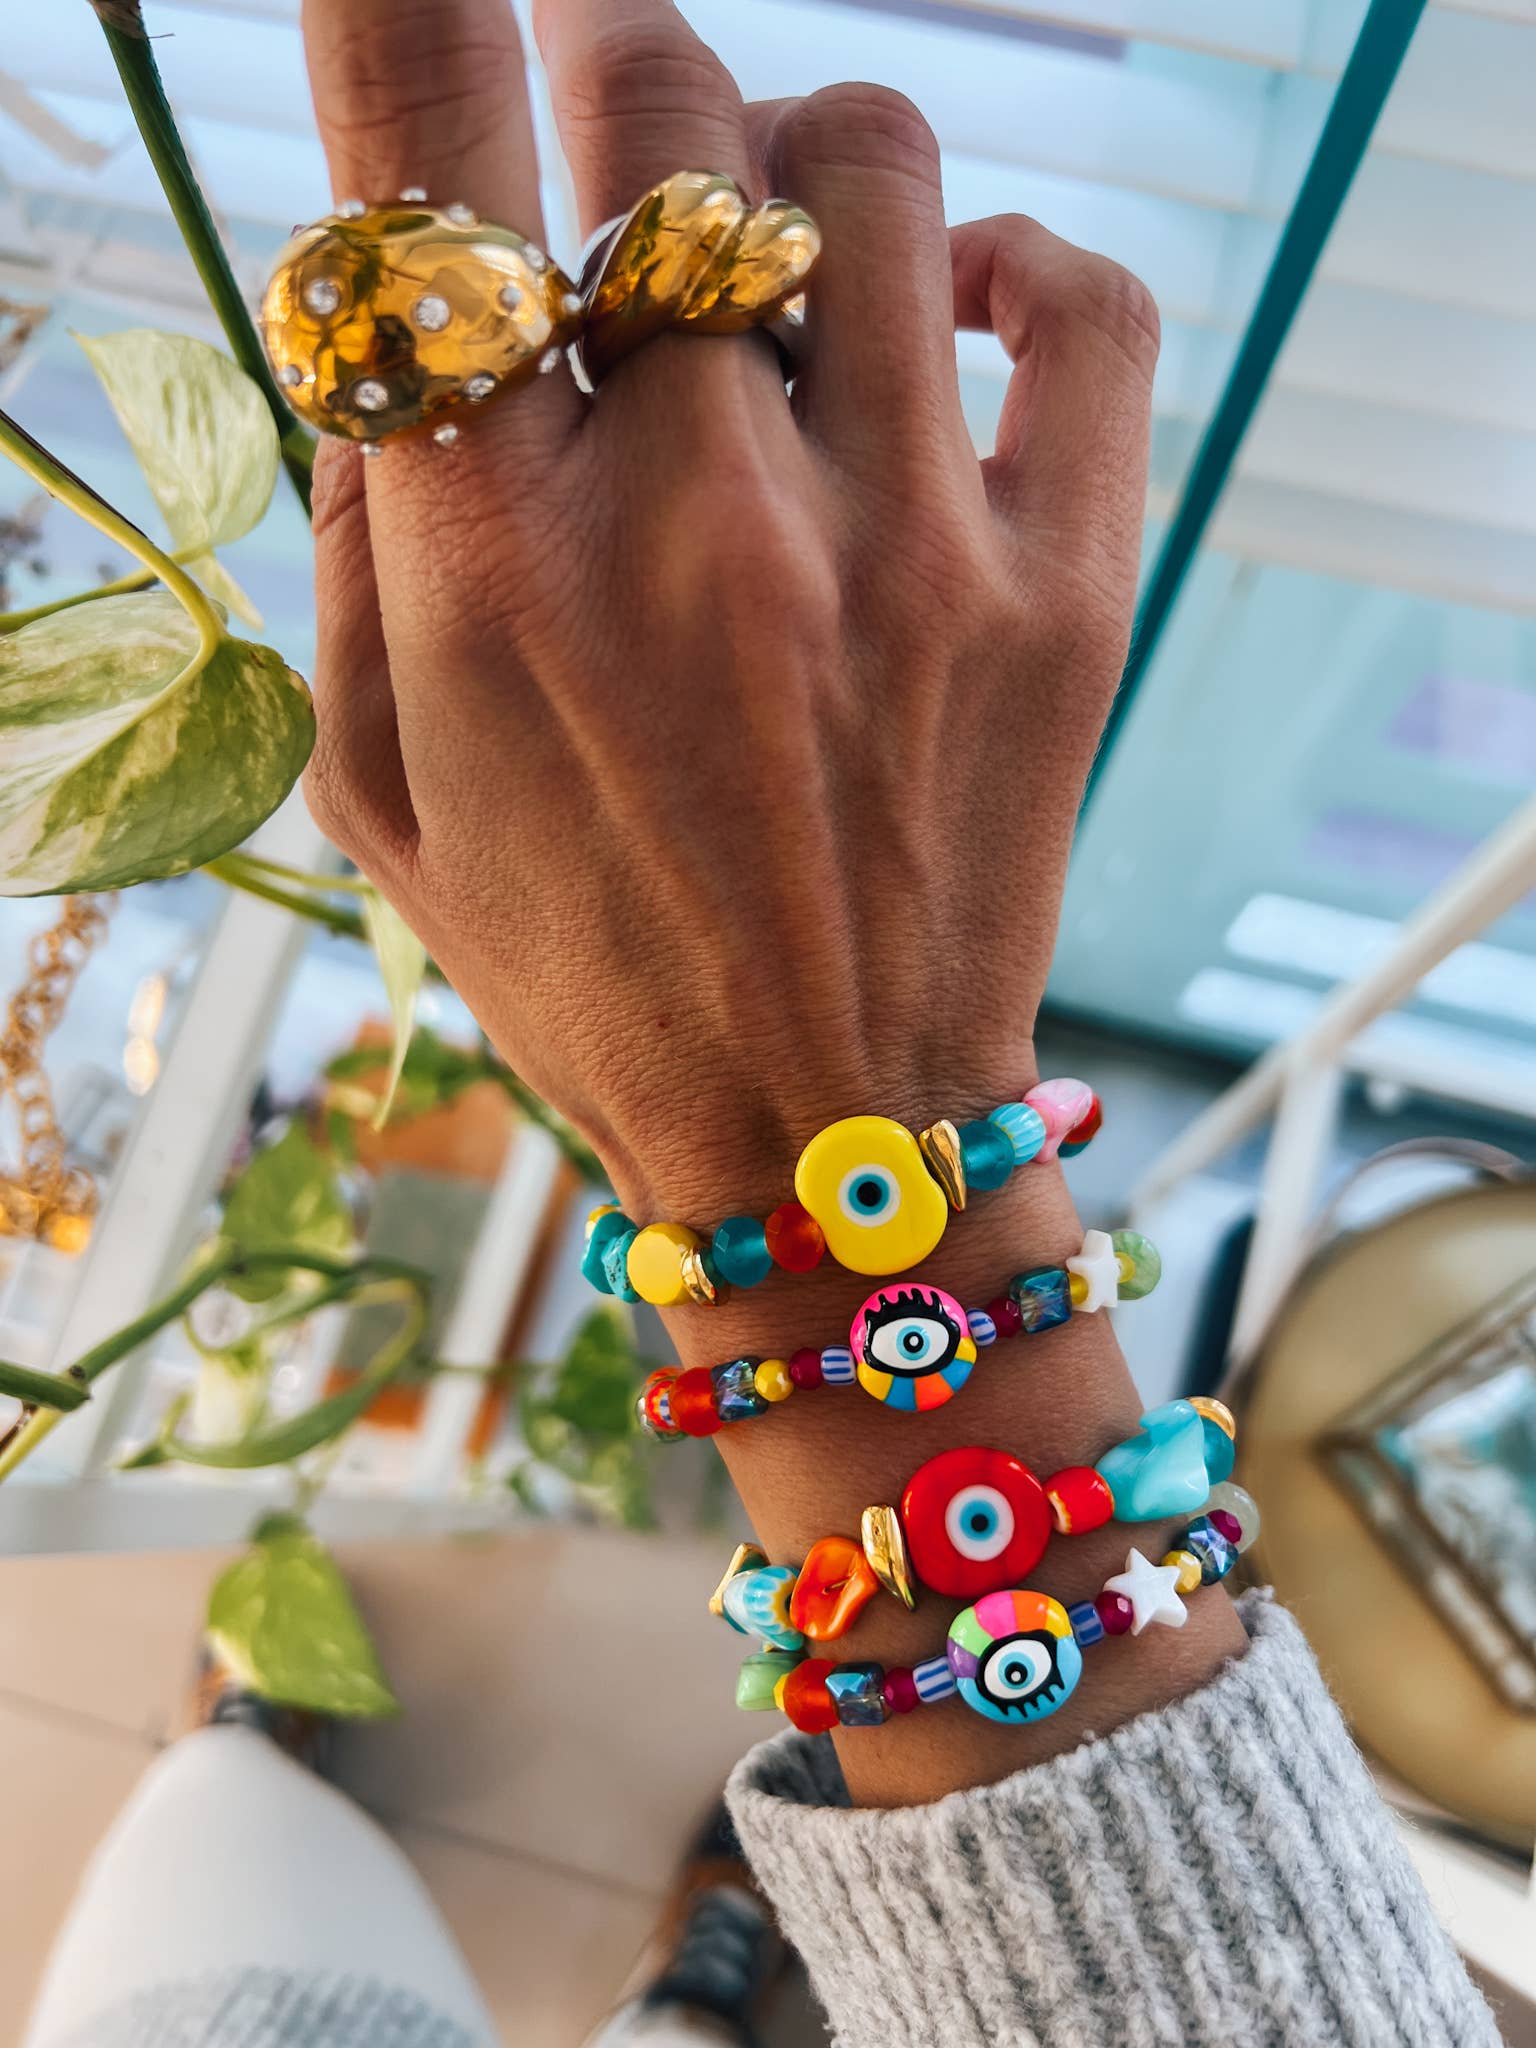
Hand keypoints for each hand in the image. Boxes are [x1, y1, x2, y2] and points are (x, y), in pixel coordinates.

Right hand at [300, 0, 1160, 1220]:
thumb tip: (391, 343)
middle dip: (614, 72)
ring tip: (778, 276)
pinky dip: (1019, 264)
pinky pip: (1085, 305)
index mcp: (497, 571)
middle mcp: (702, 523)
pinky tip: (956, 319)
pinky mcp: (1066, 594)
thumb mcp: (388, 798)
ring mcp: (908, 546)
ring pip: (871, 156)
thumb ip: (353, 551)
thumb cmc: (591, 975)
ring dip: (797, 164)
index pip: (415, 178)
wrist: (826, 1145)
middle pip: (663, 96)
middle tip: (614, 148)